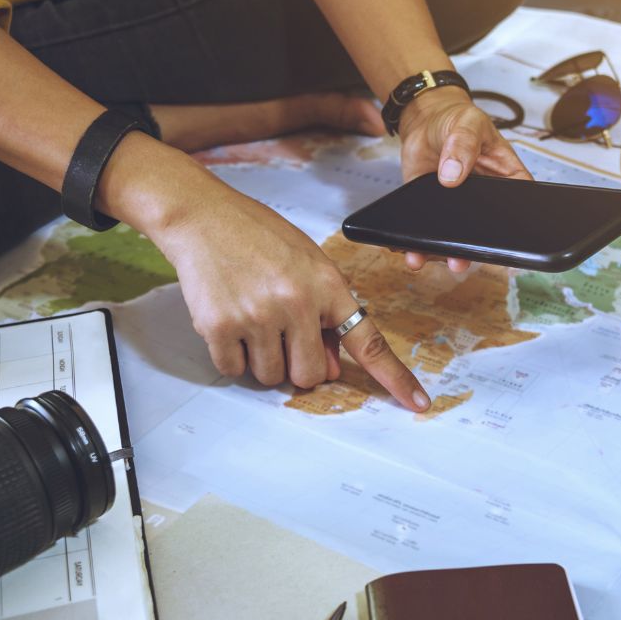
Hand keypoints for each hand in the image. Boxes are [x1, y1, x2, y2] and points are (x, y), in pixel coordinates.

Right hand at [151, 174, 430, 412]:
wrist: (203, 216)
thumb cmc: (258, 237)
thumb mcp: (308, 264)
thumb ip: (326, 314)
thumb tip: (330, 369)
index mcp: (327, 285)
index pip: (368, 342)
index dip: (395, 378)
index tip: (417, 403)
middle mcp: (297, 302)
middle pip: (309, 375)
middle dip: (296, 363)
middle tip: (281, 334)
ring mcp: (258, 316)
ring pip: (271, 376)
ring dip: (263, 359)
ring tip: (252, 319)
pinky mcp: (220, 326)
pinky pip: (235, 370)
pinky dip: (232, 356)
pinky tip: (230, 320)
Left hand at [395, 86, 533, 272]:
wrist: (423, 120)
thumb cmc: (456, 118)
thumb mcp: (467, 124)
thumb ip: (463, 146)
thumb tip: (453, 174)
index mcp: (504, 177)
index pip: (519, 205)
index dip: (518, 225)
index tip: (508, 241)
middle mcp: (483, 198)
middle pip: (487, 229)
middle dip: (477, 247)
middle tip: (466, 256)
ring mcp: (457, 207)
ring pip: (457, 236)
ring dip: (448, 251)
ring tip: (440, 258)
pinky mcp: (431, 209)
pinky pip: (428, 231)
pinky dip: (420, 244)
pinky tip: (413, 252)